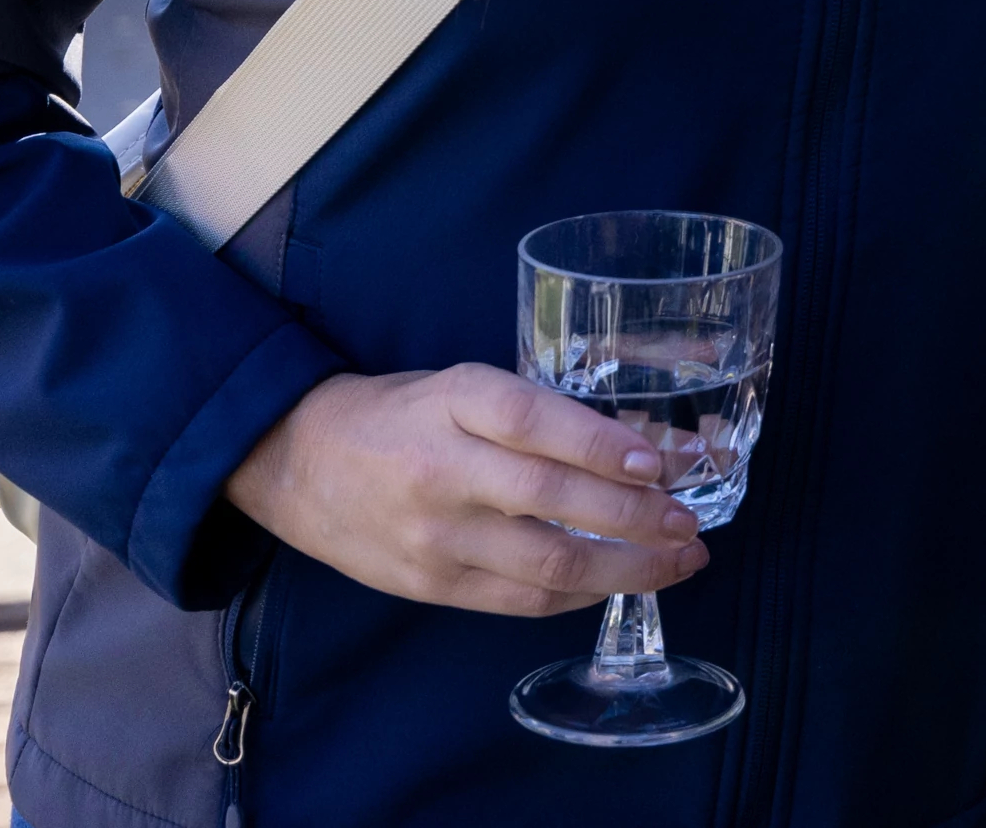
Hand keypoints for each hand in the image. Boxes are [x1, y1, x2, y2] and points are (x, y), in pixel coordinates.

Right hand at [222, 366, 707, 616]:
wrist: (296, 462)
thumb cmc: (399, 414)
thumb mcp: (459, 387)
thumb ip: (534, 414)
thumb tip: (640, 445)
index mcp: (453, 401)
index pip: (533, 420)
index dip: (601, 443)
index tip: (658, 463)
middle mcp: (443, 469)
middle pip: (550, 499)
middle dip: (634, 517)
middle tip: (689, 522)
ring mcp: (435, 535)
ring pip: (544, 562)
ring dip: (625, 568)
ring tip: (677, 561)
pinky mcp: (429, 585)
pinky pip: (519, 598)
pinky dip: (577, 594)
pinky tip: (616, 583)